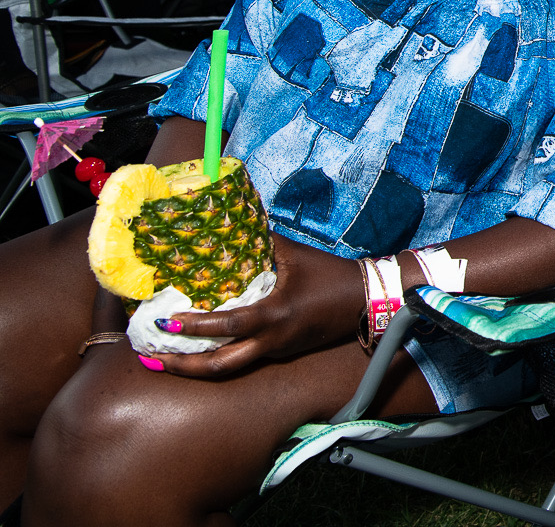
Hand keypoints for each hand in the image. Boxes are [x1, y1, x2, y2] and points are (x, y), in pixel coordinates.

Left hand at [139, 235, 362, 378]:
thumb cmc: (330, 275)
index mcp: (273, 316)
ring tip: (166, 359)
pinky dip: (218, 356)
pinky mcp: (282, 352)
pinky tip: (202, 347)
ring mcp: (276, 351)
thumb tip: (232, 224)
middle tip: (151, 356)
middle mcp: (271, 342)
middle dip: (182, 366)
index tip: (165, 321)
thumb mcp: (294, 254)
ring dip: (196, 366)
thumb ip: (261, 241)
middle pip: (219, 367)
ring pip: (229, 368)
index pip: (224, 326)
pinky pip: (244, 359)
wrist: (367, 300)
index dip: (192, 326)